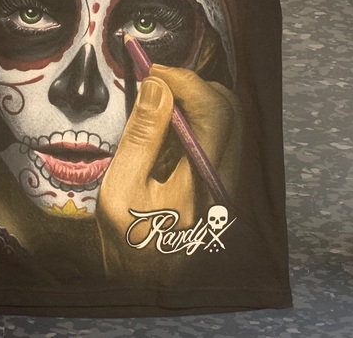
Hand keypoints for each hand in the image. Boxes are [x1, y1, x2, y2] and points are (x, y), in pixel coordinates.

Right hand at [95, 65, 241, 280]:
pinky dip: (200, 115)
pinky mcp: (223, 180)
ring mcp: (228, 181)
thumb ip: (142, 136)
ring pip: (231, 119)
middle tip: (157, 81)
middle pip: (230, 110)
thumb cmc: (127, 237)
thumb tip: (158, 86)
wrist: (146, 280)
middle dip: (194, 84)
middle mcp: (227, 180)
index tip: (153, 71)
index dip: (186, 81)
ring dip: (198, 97)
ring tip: (162, 97)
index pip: (214, 112)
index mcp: (204, 184)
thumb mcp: (121, 187)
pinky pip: (222, 133)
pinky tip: (172, 119)